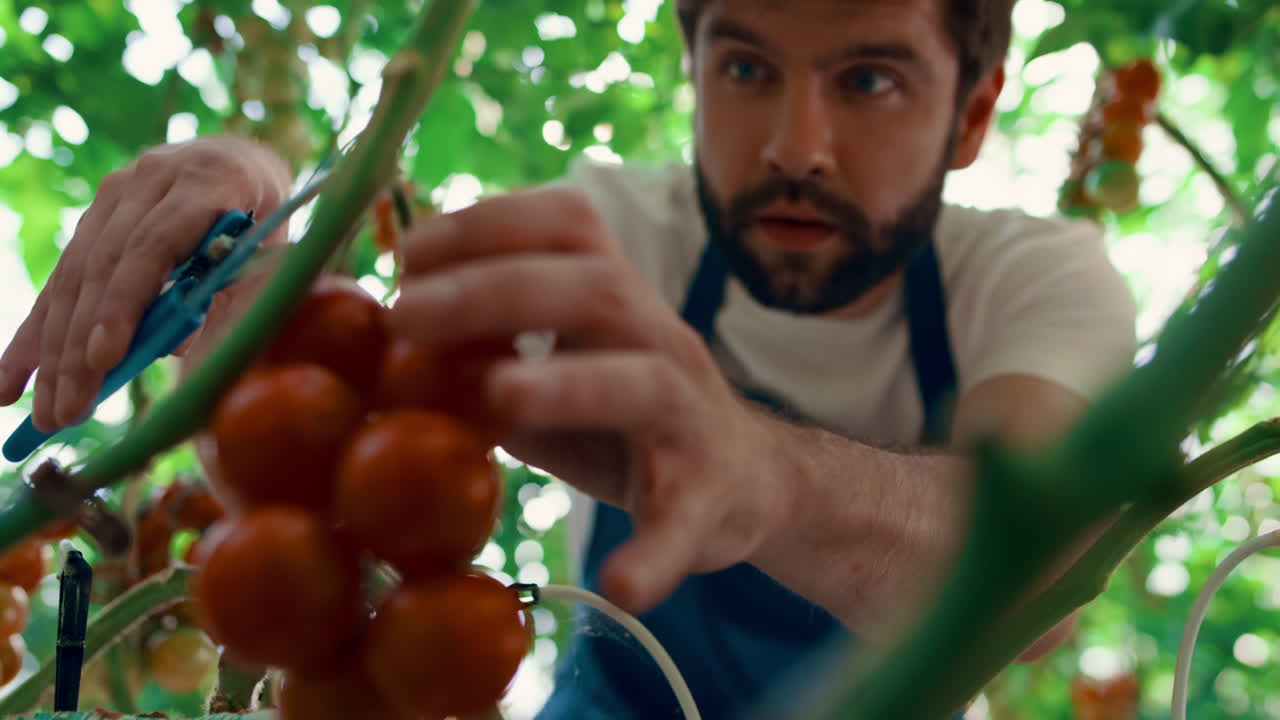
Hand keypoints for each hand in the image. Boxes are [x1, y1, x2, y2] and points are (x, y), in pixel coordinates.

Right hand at [0, 135, 292, 432]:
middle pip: (103, 270)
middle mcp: (148, 182)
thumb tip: (195, 369)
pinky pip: (61, 280)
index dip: (125, 302)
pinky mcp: (92, 219)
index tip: (106, 358)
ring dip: (52, 352)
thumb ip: (244, 302)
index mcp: (204, 183)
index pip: (153, 245)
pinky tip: (12, 379)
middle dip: (78, 348)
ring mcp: (113, 197)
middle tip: (65, 412)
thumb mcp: (276, 254)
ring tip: (43, 413)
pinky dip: (38, 334)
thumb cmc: (269, 218)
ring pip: (73, 280)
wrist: (240, 159)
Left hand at [390, 187, 792, 613]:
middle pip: (594, 288)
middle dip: (495, 290)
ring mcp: (690, 416)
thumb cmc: (625, 414)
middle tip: (406, 315)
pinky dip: (654, 553)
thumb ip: (491, 351)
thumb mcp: (560, 364)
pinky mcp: (709, 496)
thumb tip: (385, 340)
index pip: (568, 225)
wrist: (745, 478)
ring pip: (643, 382)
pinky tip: (619, 584)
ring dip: (568, 381)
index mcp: (618, 298)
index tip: (410, 250)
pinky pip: (685, 521)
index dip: (490, 223)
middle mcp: (659, 338)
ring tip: (497, 396)